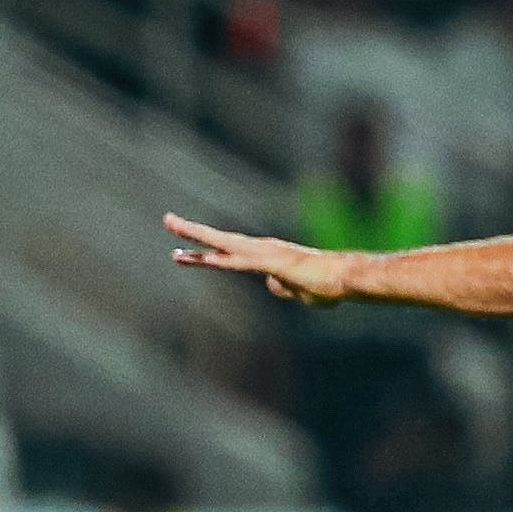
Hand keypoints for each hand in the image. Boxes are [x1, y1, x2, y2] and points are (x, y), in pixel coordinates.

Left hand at [164, 212, 355, 304]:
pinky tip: (208, 259)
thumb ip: (282, 287)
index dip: (203, 251)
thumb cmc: (325, 284)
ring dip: (201, 239)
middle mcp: (261, 250)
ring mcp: (266, 254)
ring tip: (176, 232)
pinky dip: (225, 260)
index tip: (181, 252)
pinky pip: (244, 262)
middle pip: (220, 240)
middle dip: (192, 232)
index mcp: (264, 256)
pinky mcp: (275, 263)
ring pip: (227, 245)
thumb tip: (271, 285)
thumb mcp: (297, 291)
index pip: (226, 251)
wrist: (345, 278)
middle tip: (167, 220)